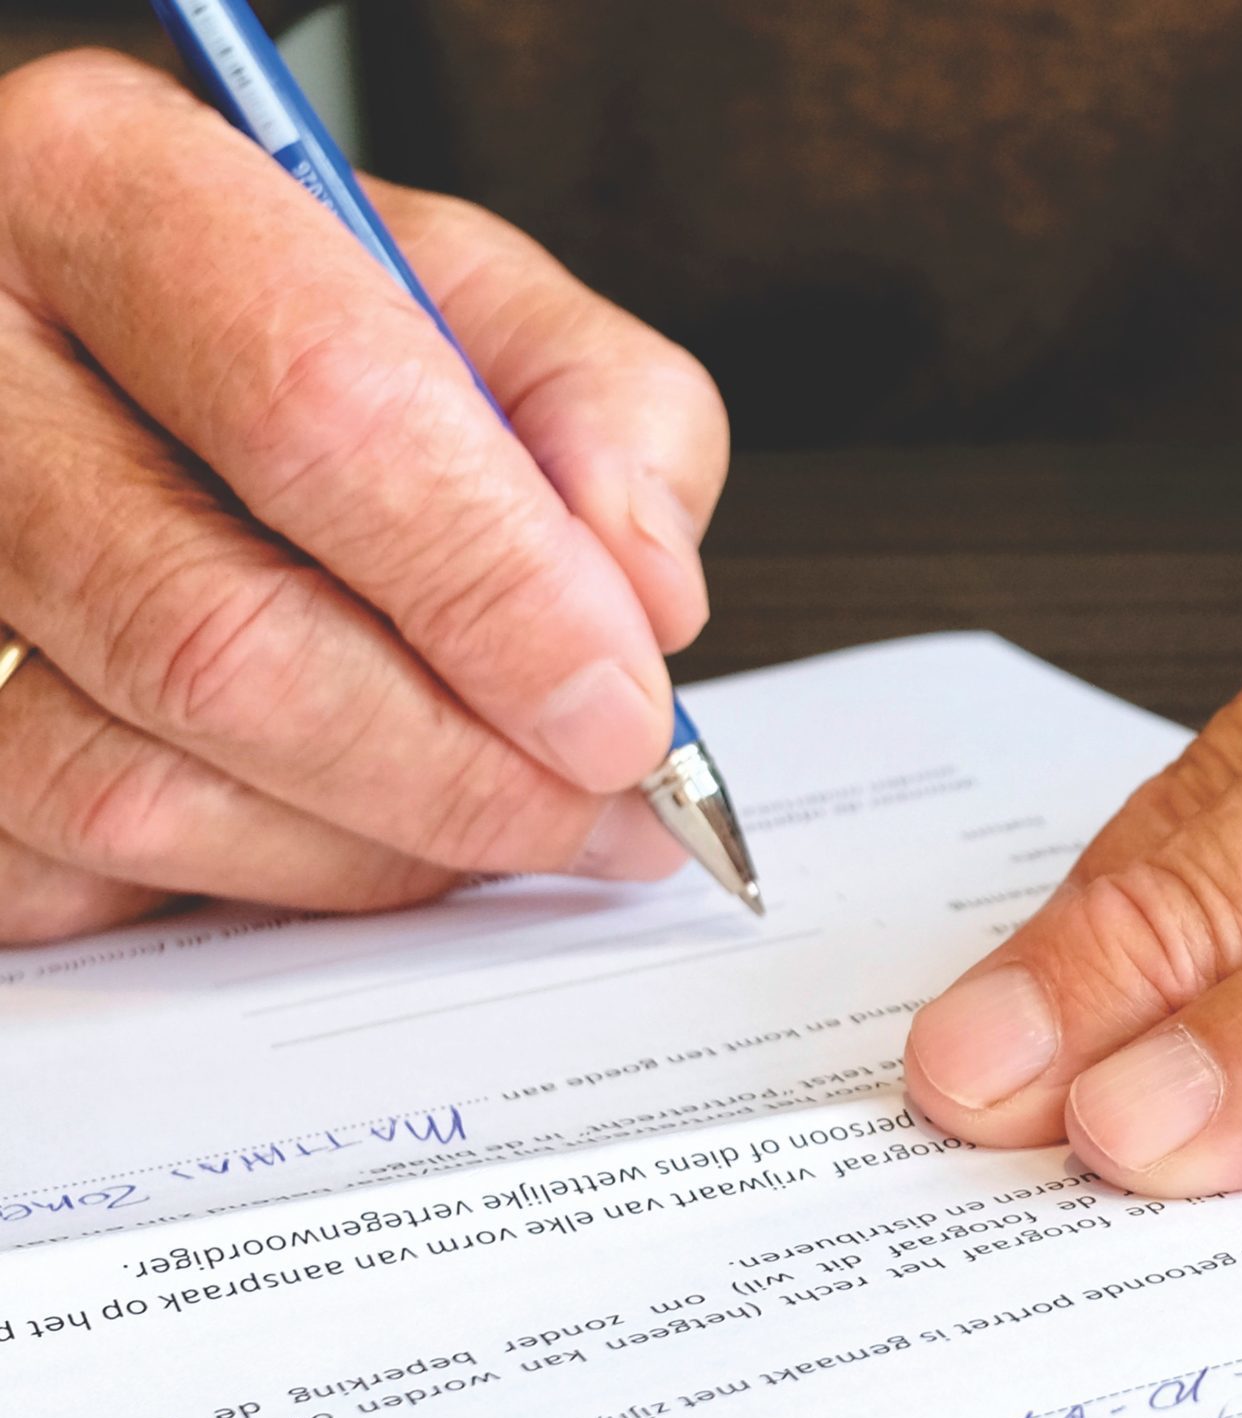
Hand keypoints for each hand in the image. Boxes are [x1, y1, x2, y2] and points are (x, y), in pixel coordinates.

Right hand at [0, 52, 728, 942]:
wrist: (84, 343)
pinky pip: (68, 875)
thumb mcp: (471, 293)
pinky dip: (247, 882)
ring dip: (369, 851)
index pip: (317, 407)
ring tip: (505, 818)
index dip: (498, 589)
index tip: (623, 707)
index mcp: (104, 186)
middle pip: (215, 638)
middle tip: (600, 810)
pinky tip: (343, 821)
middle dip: (456, 769)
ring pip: (132, 788)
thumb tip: (647, 604)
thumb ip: (603, 413)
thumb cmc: (284, 316)